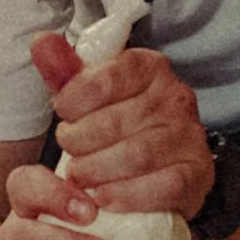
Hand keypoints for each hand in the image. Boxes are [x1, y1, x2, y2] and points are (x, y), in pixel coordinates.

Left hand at [32, 30, 213, 218]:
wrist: (156, 169)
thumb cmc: (116, 126)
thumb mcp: (87, 96)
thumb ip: (64, 72)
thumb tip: (42, 42)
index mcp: (149, 68)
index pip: (106, 77)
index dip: (75, 99)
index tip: (63, 113)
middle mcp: (176, 97)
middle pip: (116, 121)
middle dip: (80, 141)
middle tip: (69, 151)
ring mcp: (190, 137)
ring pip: (136, 155)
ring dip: (96, 170)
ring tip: (80, 175)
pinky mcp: (197, 174)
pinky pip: (163, 187)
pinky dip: (126, 195)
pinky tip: (104, 197)